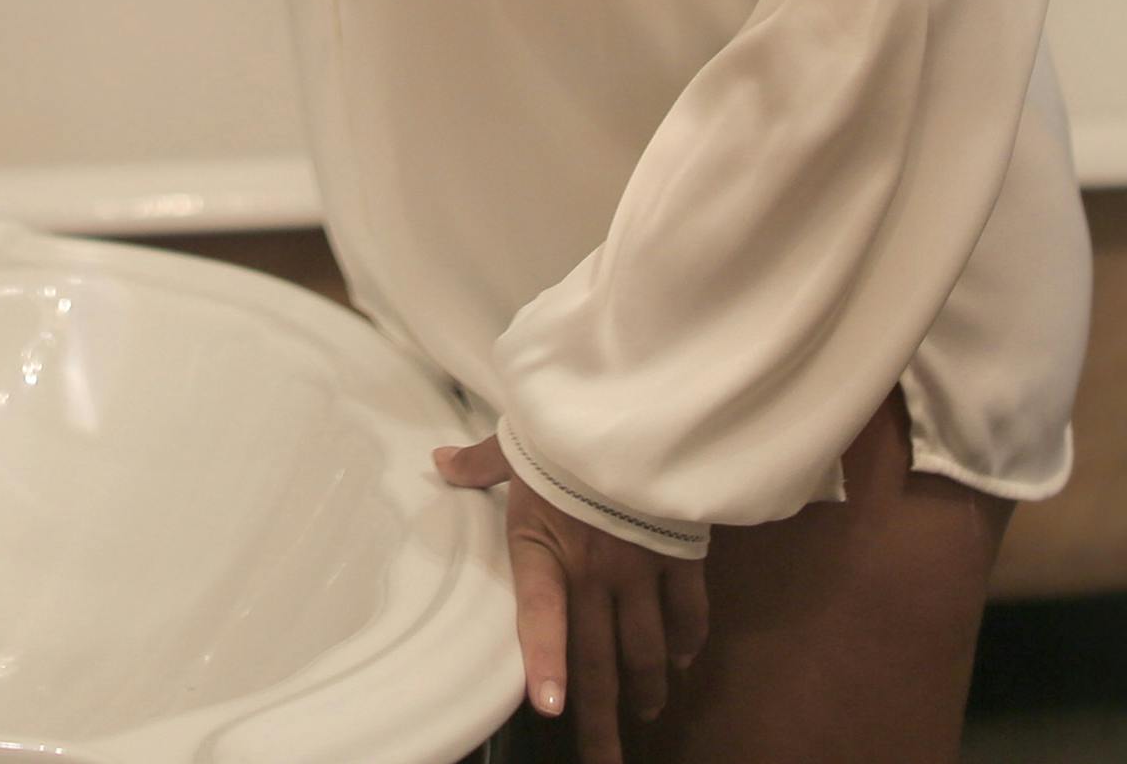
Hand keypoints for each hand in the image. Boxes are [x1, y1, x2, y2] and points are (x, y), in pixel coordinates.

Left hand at [435, 435, 707, 763]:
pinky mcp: (679, 552)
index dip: (546, 662)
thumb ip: (480, 464)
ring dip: (646, 687)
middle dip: (603, 716)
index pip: (541, 614)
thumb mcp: (515, 445)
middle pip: (600, 657)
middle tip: (605, 760)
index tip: (550, 709)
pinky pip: (686, 610)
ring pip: (646, 647)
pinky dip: (684, 639)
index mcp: (545, 545)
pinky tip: (680, 661)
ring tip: (645, 713)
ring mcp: (640, 566)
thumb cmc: (566, 427)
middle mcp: (594, 568)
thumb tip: (439, 463)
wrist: (636, 399)